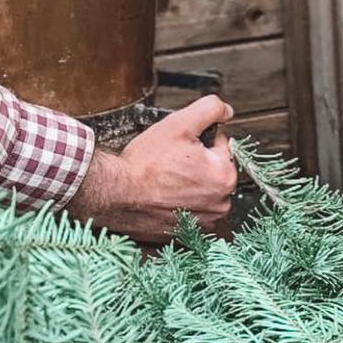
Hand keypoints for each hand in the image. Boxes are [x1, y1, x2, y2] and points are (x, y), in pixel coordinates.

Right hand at [66, 95, 238, 242]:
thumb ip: (210, 109)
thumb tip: (226, 109)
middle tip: (169, 162)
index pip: (219, 145)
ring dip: (187, 183)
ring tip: (164, 178)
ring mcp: (204, 221)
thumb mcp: (179, 123)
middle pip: (212, 169)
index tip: (177, 147)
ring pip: (201, 190)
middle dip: (194, 163)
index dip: (197, 140)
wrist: (116, 193)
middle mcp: (220, 203)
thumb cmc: (146, 163)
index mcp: (225, 176)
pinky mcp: (186, 233)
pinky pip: (189, 210)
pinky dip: (178, 202)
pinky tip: (161, 195)